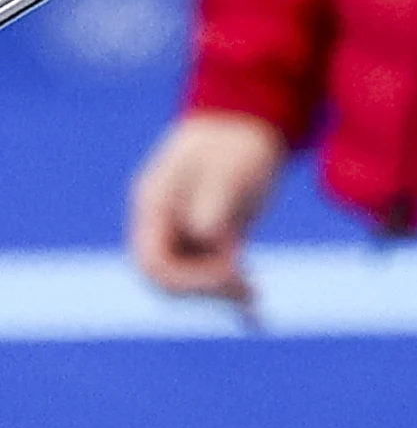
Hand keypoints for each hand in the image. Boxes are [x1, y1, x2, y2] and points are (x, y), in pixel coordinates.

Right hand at [126, 112, 284, 298]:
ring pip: (187, 280)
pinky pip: (208, 272)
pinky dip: (228, 287)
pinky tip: (253, 300)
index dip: (189, 280)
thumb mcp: (227, 171)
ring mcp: (182, 229)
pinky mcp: (208, 236)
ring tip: (253, 295)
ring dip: (218, 292)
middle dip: (203, 290)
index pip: (152, 263)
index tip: (232, 271)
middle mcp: (162, 221)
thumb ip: (212, 202)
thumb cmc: (236, 143)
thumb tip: (202, 236)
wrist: (248, 126)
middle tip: (246, 290)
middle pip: (165, 278)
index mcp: (155, 204)